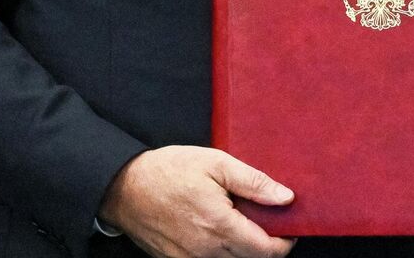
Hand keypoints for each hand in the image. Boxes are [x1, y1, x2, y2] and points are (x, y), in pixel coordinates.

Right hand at [97, 146, 295, 257]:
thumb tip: (285, 197)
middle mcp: (206, 250)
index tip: (289, 228)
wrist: (124, 187)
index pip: (266, 250)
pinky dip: (220, 251)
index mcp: (220, 225)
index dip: (284, 242)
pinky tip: (218, 230)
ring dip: (243, 248)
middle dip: (266, 245)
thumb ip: (254, 182)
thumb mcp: (216, 163)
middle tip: (267, 222)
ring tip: (241, 222)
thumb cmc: (169, 170)